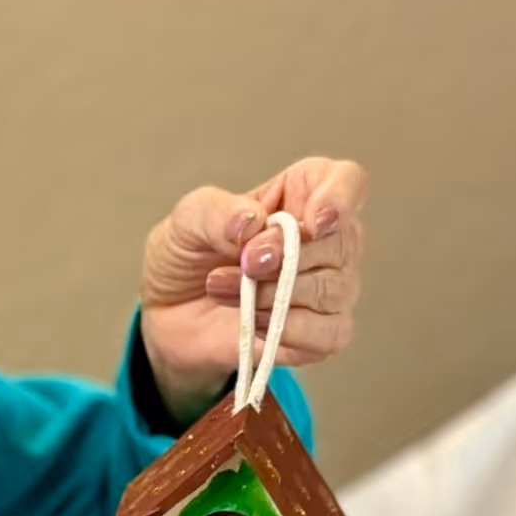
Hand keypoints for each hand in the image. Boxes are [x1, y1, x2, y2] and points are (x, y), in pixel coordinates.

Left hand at [138, 158, 367, 423]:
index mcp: (302, 194)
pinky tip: (251, 320)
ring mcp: (330, 288)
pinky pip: (329, 333)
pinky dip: (288, 329)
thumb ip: (217, 213)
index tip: (313, 222)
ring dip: (272, 293)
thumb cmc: (188, 256)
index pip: (348, 182)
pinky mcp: (321, 333)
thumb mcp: (187, 221)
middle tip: (245, 262)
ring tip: (223, 287)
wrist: (166, 314)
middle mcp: (327, 240)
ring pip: (332, 289)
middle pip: (342, 242)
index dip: (340, 198)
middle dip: (288, 255)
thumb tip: (254, 223)